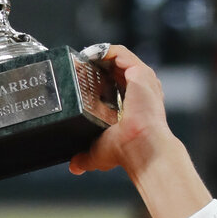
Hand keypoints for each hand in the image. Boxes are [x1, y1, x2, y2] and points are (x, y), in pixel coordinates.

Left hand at [69, 46, 174, 180]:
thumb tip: (74, 166)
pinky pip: (122, 54)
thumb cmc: (125, 151)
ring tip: (83, 57)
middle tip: (79, 66)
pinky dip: (106, 51)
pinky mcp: (140, 73)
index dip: (100, 80)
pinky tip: (90, 54)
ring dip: (101, 55)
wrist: (139, 147)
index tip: (83, 79)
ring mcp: (142, 81)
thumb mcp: (99, 152)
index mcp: (134, 106)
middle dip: (98, 66)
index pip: (118, 86)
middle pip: (117, 69)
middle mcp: (141, 92)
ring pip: (120, 59)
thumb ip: (85, 156)